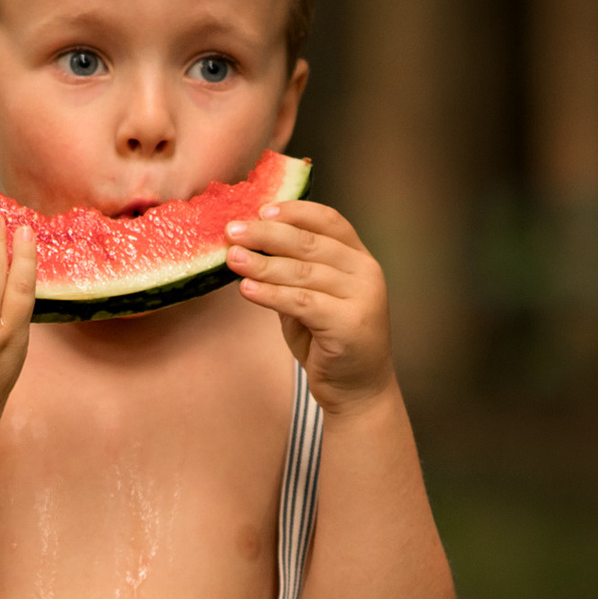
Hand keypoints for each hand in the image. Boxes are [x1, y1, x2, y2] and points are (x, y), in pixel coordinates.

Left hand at [225, 197, 393, 405]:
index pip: (329, 221)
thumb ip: (291, 273)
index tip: (261, 209)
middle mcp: (366, 272)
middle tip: (231, 230)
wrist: (357, 389)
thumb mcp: (309, 300)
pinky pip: (302, 302)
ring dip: (262, 264)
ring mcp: (362, 297)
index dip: (294, 212)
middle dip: (267, 234)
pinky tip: (246, 289)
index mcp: (358, 259)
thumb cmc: (328, 341)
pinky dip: (271, 294)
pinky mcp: (349, 324)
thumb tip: (248, 246)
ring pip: (303, 272)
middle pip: (311, 243)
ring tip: (232, 258)